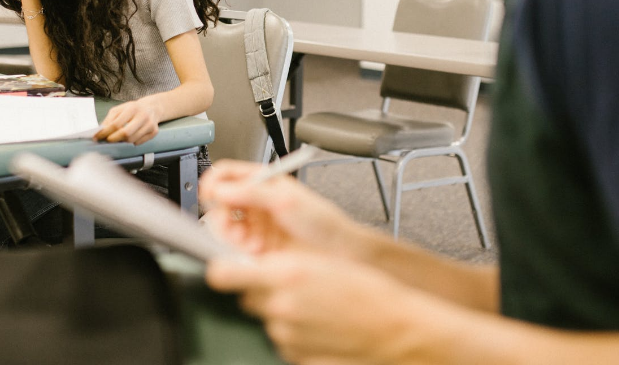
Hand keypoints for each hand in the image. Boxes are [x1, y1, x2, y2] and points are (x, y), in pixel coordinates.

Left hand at [94, 98, 159, 144]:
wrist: (152, 108)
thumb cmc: (132, 109)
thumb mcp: (119, 109)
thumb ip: (109, 119)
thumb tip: (100, 132)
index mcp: (132, 108)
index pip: (116, 124)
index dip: (105, 132)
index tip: (97, 137)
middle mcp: (143, 116)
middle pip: (126, 133)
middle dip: (114, 139)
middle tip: (108, 140)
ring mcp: (150, 124)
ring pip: (132, 140)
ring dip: (122, 141)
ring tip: (119, 137)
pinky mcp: (154, 132)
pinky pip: (139, 142)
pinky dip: (132, 142)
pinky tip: (131, 135)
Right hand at [199, 160, 365, 258]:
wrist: (339, 253)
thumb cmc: (323, 222)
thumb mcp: (286, 201)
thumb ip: (251, 192)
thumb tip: (220, 189)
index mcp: (262, 181)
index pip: (226, 174)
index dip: (213, 183)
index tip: (210, 197)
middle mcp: (256, 201)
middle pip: (220, 203)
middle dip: (223, 217)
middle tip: (233, 230)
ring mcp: (255, 224)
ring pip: (225, 227)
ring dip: (233, 237)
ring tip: (251, 243)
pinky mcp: (256, 246)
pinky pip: (235, 247)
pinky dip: (241, 250)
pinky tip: (257, 252)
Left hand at [207, 251, 432, 364]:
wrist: (397, 331)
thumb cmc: (370, 292)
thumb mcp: (323, 262)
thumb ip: (282, 263)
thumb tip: (251, 265)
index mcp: (287, 274)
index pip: (222, 273)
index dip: (221, 268)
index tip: (222, 266)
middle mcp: (280, 306)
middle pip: (245, 295)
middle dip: (259, 288)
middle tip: (288, 283)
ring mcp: (285, 335)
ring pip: (266, 317)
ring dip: (279, 310)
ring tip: (314, 306)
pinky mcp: (293, 356)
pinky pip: (282, 339)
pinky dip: (293, 331)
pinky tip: (319, 325)